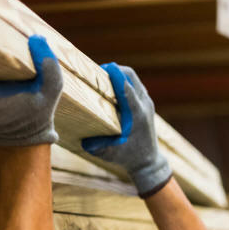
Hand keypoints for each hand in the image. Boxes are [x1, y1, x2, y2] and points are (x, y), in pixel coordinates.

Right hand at [82, 63, 171, 197]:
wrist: (148, 161)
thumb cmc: (128, 157)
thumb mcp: (110, 154)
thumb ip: (95, 147)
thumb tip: (80, 138)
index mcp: (137, 113)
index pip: (126, 87)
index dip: (114, 74)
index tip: (101, 68)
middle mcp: (144, 105)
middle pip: (130, 76)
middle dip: (114, 70)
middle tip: (96, 72)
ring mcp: (147, 102)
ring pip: (133, 77)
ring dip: (118, 74)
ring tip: (101, 77)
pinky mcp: (145, 103)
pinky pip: (134, 84)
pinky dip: (122, 80)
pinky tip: (110, 86)